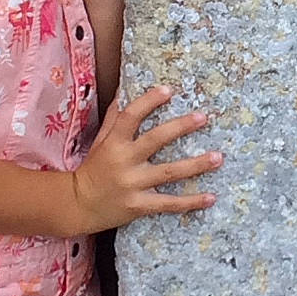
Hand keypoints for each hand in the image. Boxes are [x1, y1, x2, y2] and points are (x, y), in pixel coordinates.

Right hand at [69, 84, 220, 232]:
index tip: (169, 90)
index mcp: (114, 143)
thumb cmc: (93, 168)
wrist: (78, 205)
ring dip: (196, 165)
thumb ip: (115, 117)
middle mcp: (124, 161)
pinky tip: (211, 197)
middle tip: (203, 116)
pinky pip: (169, 204)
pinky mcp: (139, 206)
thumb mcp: (101, 140)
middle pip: (156, 140)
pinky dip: (191, 202)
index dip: (149, 101)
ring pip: (169, 173)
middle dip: (180, 127)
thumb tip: (125, 89)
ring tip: (218, 157)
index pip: (130, 116)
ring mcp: (133, 185)